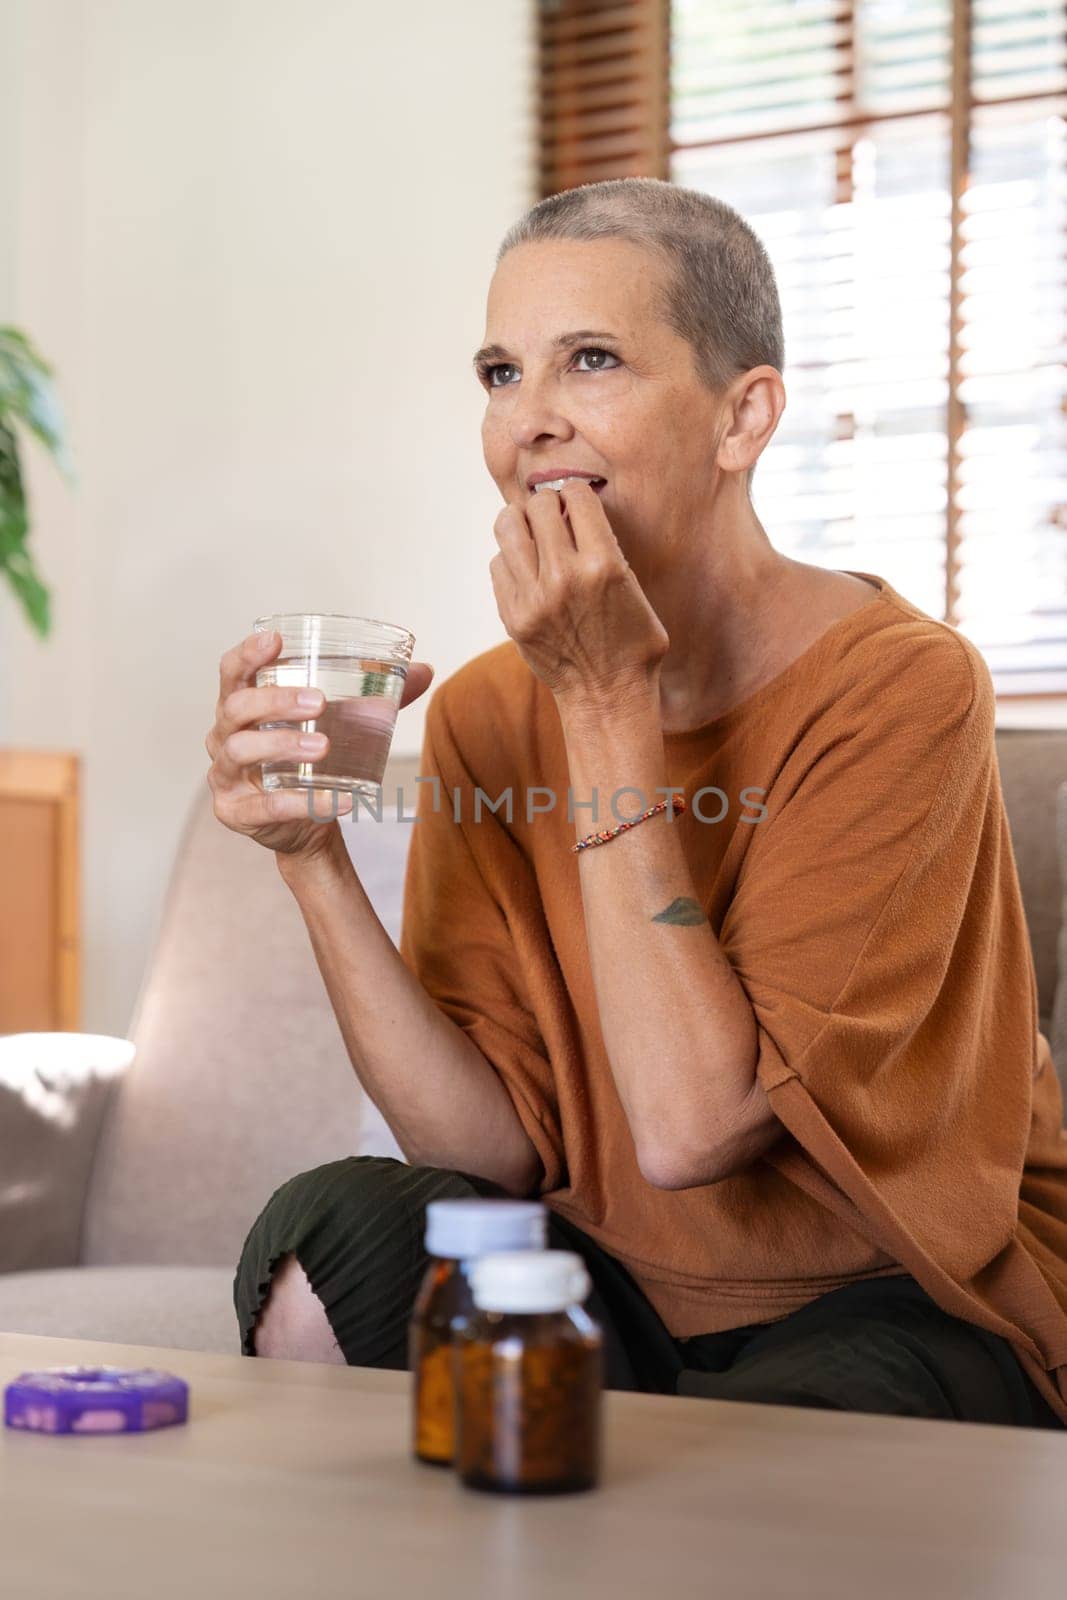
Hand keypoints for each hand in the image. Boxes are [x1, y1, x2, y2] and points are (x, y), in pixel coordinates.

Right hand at [206, 629, 434, 861]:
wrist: (307, 821)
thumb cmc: (314, 759)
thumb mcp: (342, 724)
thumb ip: (376, 697)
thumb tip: (425, 670)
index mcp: (243, 705)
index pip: (233, 672)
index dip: (248, 653)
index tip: (276, 641)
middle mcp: (224, 735)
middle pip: (237, 707)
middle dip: (275, 700)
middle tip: (318, 702)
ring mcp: (225, 775)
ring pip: (241, 750)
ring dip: (282, 744)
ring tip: (323, 747)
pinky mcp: (235, 812)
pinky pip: (264, 805)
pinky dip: (300, 802)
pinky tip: (337, 801)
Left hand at [489, 479, 668, 705]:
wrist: (607, 695)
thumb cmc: (632, 642)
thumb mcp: (635, 586)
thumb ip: (607, 547)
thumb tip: (575, 509)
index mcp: (604, 565)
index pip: (576, 495)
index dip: (576, 495)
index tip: (577, 506)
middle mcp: (564, 577)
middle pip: (538, 505)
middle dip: (548, 506)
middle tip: (555, 520)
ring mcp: (533, 598)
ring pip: (507, 526)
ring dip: (522, 524)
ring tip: (534, 535)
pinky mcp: (512, 615)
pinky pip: (498, 563)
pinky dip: (511, 559)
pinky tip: (528, 571)